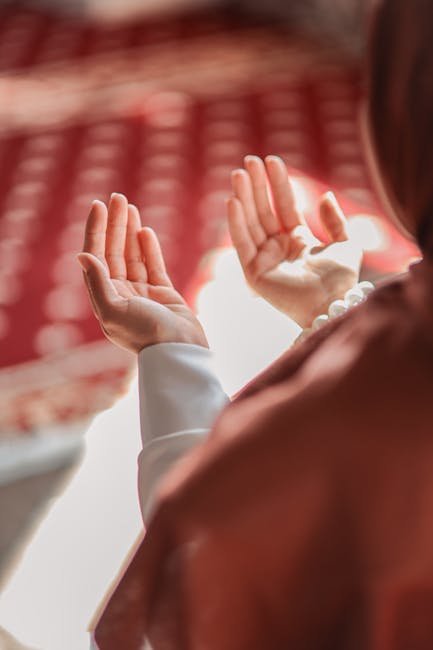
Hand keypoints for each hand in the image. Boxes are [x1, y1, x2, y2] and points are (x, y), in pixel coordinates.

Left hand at [77, 193, 207, 353]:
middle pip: (113, 252)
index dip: (95, 230)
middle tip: (117, 197)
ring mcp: (142, 293)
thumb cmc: (145, 334)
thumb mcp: (113, 310)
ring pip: (133, 255)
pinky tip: (145, 230)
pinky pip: (153, 265)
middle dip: (114, 224)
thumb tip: (82, 255)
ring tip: (129, 206)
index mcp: (105, 298)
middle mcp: (120, 294)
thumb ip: (98, 282)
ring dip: (130, 230)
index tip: (98, 206)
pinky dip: (149, 247)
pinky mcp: (163, 293)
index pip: (96, 256)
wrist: (179, 351)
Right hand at [227, 155, 362, 327]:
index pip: (284, 206)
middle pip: (264, 211)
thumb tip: (326, 196)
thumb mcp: (346, 244)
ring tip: (239, 173)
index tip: (271, 160)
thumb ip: (335, 220)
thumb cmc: (341, 280)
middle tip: (249, 161)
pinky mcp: (253, 273)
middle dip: (257, 186)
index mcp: (297, 241)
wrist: (332, 304)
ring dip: (244, 198)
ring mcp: (264, 260)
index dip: (278, 184)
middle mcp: (278, 248)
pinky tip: (233, 201)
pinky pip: (242, 243)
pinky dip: (237, 223)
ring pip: (251, 223)